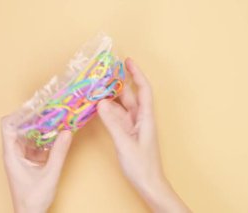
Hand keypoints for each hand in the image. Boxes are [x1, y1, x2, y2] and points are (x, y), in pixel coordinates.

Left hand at [1, 114, 71, 212]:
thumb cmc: (33, 198)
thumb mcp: (50, 174)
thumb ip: (59, 153)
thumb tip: (67, 132)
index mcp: (12, 154)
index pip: (7, 126)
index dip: (19, 114)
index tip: (36, 107)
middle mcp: (14, 152)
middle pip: (20, 127)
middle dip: (35, 118)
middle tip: (51, 110)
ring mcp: (22, 156)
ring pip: (30, 135)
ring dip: (42, 128)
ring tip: (57, 119)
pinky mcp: (30, 160)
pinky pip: (37, 144)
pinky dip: (47, 138)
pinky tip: (58, 135)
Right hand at [97, 58, 189, 211]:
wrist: (149, 184)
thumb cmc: (142, 166)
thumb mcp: (125, 143)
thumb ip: (112, 123)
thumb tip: (101, 103)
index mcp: (146, 118)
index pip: (143, 89)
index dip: (137, 73)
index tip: (127, 60)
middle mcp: (141, 119)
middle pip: (131, 95)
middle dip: (120, 82)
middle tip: (105, 71)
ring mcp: (134, 126)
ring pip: (123, 106)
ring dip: (112, 96)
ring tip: (98, 86)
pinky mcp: (128, 134)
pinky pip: (118, 117)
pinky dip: (109, 111)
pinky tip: (99, 107)